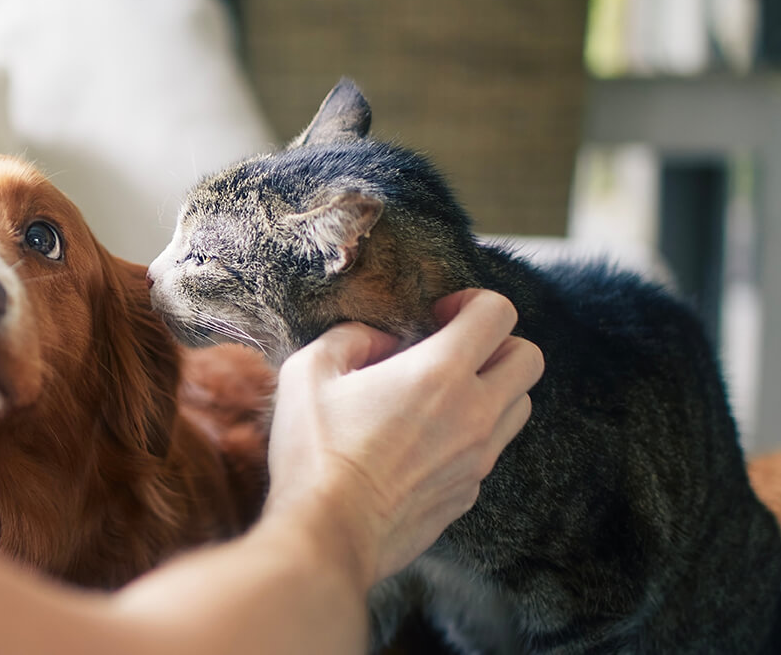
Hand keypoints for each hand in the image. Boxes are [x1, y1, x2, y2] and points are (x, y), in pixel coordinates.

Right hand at [263, 289, 542, 585]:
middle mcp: (474, 413)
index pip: (498, 313)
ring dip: (493, 390)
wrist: (328, 535)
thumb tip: (378, 341)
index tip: (439, 315)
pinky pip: (491, 451)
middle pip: (529, 359)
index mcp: (440, 373)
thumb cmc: (314, 453)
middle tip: (453, 352)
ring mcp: (478, 459)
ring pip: (519, 407)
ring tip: (443, 397)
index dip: (472, 301)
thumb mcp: (307, 373)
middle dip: (497, 344)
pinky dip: (472, 436)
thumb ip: (349, 338)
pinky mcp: (468, 494)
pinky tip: (425, 442)